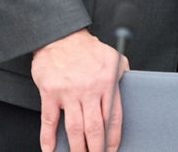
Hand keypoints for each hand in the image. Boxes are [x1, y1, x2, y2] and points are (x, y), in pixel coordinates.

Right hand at [33, 28, 128, 151]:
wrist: (60, 36)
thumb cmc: (86, 48)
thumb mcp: (113, 57)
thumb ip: (122, 74)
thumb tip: (129, 88)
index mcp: (107, 83)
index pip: (113, 117)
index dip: (113, 138)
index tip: (112, 149)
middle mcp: (89, 90)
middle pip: (95, 127)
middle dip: (96, 148)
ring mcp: (69, 93)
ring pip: (74, 128)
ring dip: (77, 148)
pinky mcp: (50, 93)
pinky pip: (49, 120)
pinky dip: (48, 138)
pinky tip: (50, 150)